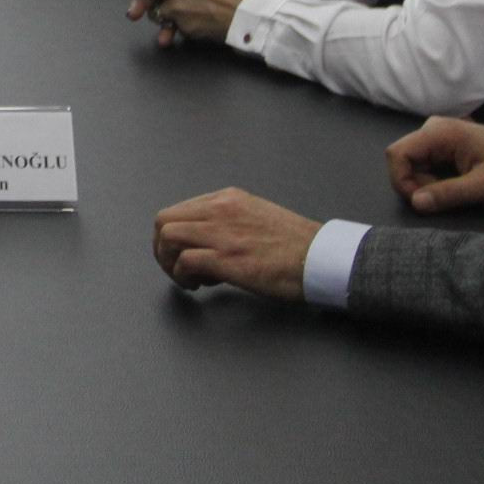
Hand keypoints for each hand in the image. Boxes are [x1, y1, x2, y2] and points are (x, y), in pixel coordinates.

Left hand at [151, 187, 319, 301]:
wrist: (321, 259)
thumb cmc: (297, 245)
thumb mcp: (257, 217)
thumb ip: (228, 222)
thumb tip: (206, 243)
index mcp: (227, 199)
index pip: (179, 210)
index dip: (174, 235)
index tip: (181, 253)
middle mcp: (219, 209)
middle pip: (164, 220)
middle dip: (162, 247)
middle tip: (174, 267)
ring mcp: (221, 232)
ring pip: (168, 237)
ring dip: (169, 262)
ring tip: (186, 278)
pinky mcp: (225, 257)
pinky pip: (184, 261)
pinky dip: (183, 275)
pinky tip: (198, 284)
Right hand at [385, 117, 483, 215]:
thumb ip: (449, 194)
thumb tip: (415, 203)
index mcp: (440, 132)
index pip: (397, 154)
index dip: (401, 181)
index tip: (423, 202)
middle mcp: (434, 128)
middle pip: (404, 159)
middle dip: (416, 184)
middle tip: (445, 200)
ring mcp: (439, 134)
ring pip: (413, 162)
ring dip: (426, 183)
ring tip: (456, 193)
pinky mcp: (445, 143)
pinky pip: (425, 162)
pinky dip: (434, 179)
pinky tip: (457, 185)